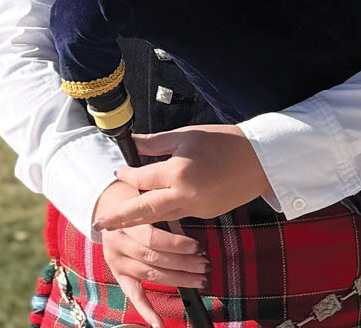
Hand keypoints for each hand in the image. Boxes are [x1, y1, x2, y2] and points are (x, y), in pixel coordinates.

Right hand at [94, 180, 208, 327]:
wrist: (106, 206)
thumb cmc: (132, 201)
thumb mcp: (146, 202)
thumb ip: (164, 218)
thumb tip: (190, 240)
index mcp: (124, 223)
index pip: (153, 238)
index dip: (177, 244)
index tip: (198, 247)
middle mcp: (118, 244)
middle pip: (154, 259)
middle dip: (183, 263)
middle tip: (204, 265)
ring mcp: (117, 261)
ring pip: (150, 275)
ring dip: (178, 280)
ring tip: (199, 280)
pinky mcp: (118, 274)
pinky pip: (133, 294)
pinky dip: (146, 310)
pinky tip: (158, 323)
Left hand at [95, 124, 270, 231]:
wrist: (261, 160)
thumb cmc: (225, 142)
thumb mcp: (187, 136)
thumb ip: (156, 143)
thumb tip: (132, 143)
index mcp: (178, 172)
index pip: (142, 178)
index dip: (127, 174)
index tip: (119, 171)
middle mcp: (185, 195)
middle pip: (144, 210)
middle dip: (120, 218)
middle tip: (99, 224)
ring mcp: (197, 208)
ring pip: (161, 217)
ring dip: (140, 219)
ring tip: (119, 224)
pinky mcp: (207, 215)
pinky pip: (180, 214)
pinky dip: (165, 213)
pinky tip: (155, 210)